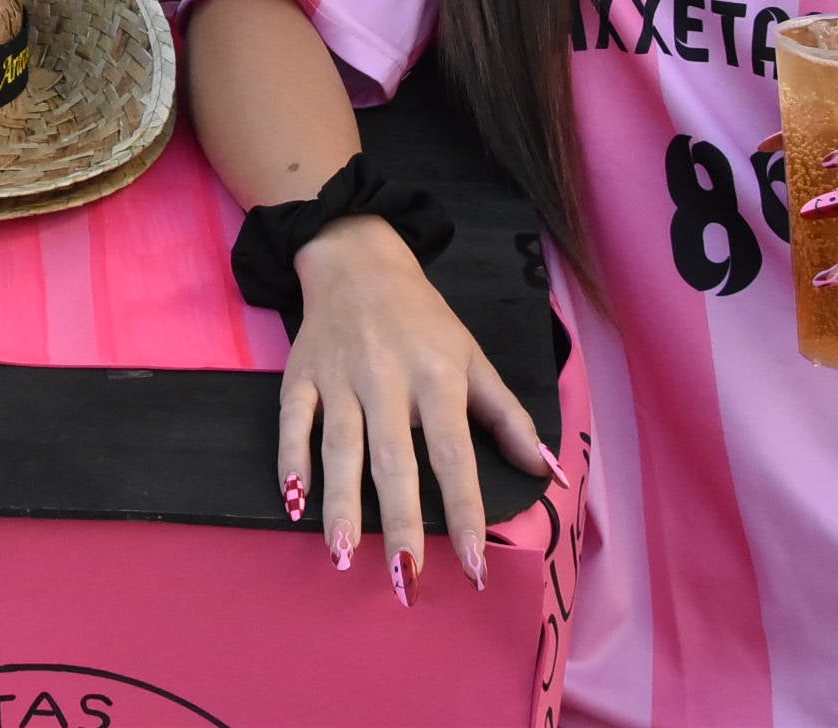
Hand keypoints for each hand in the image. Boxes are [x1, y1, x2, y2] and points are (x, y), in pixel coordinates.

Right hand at [278, 216, 557, 605]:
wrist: (357, 259)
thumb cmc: (424, 319)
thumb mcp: (473, 356)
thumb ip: (507, 416)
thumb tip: (546, 470)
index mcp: (438, 376)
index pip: (454, 453)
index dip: (465, 509)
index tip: (474, 564)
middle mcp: (388, 379)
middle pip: (394, 458)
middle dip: (400, 521)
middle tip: (407, 578)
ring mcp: (340, 377)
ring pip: (340, 446)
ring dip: (340, 502)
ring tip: (343, 554)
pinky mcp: (301, 375)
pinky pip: (293, 422)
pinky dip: (291, 461)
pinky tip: (294, 503)